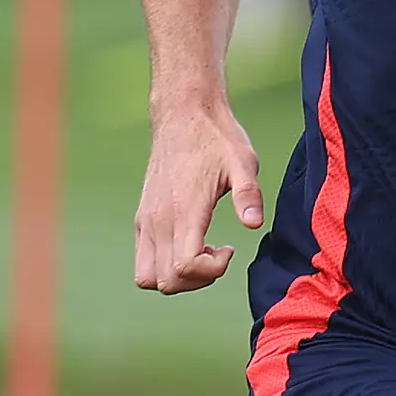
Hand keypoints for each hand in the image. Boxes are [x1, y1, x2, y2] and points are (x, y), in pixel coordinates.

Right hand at [133, 98, 262, 293]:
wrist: (183, 113)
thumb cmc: (216, 137)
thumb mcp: (243, 162)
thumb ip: (248, 194)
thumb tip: (253, 223)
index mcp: (183, 211)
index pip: (183, 268)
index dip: (211, 272)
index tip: (229, 249)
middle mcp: (158, 220)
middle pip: (164, 282)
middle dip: (195, 281)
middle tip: (217, 256)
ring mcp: (146, 220)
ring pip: (147, 277)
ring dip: (176, 277)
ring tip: (201, 254)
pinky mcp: (142, 217)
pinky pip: (143, 260)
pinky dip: (164, 265)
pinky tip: (190, 242)